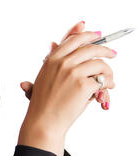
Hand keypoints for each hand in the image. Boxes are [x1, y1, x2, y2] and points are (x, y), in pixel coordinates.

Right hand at [17, 22, 115, 154]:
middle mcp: (62, 62)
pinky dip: (108, 85)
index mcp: (52, 59)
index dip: (87, 34)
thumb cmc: (43, 101)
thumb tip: (54, 41)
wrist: (43, 120)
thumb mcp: (44, 74)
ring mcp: (73, 73)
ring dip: (108, 72)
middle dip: (105, 49)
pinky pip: (103, 80)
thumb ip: (53, 59)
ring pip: (100, 64)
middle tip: (112, 53)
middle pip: (91, 47)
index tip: (97, 34)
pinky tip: (105, 91)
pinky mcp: (83, 85)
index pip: (73, 39)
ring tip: (109, 80)